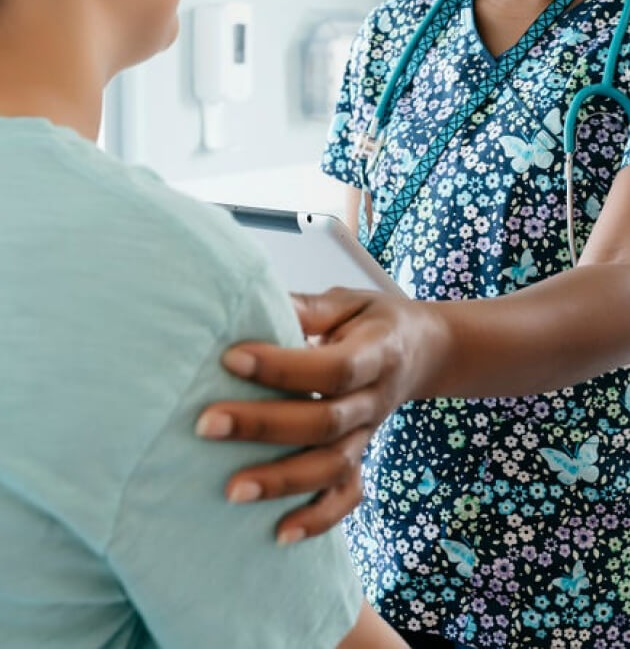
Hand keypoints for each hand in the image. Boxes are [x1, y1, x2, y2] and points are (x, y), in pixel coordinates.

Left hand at [195, 286, 427, 543]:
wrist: (425, 350)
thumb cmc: (375, 320)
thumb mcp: (349, 302)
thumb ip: (306, 307)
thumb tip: (252, 299)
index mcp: (377, 353)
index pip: (331, 367)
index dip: (282, 367)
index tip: (230, 358)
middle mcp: (375, 399)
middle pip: (323, 422)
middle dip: (263, 425)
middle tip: (206, 424)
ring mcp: (370, 434)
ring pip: (332, 467)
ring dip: (282, 481)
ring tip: (230, 490)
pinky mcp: (363, 457)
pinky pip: (346, 497)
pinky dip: (317, 519)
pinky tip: (279, 534)